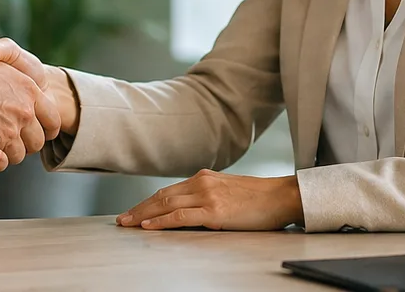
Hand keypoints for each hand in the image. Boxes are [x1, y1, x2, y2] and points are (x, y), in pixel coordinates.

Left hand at [115, 170, 302, 230]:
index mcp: (204, 178)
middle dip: (139, 209)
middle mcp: (202, 182)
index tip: (133, 212)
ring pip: (166, 204)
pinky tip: (149, 226)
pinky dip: (162, 221)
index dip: (147, 202)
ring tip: (127, 224)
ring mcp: (207, 196)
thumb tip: (191, 209)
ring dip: (143, 215)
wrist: (283, 196)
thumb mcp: (228, 192)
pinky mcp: (215, 211)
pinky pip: (181, 216)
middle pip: (161, 196)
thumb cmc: (260, 198)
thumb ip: (208, 196)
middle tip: (122, 220)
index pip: (168, 191)